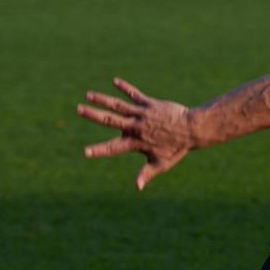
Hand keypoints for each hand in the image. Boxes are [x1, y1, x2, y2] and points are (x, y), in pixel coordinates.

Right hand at [77, 78, 195, 190]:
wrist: (192, 130)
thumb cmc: (176, 148)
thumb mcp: (161, 164)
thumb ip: (146, 174)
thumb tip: (137, 188)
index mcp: (136, 142)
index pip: (113, 148)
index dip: (99, 151)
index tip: (85, 152)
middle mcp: (136, 127)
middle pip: (110, 120)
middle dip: (93, 115)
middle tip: (78, 109)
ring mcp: (142, 114)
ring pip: (118, 105)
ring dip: (102, 99)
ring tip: (88, 95)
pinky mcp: (149, 104)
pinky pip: (134, 95)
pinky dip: (125, 87)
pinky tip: (114, 81)